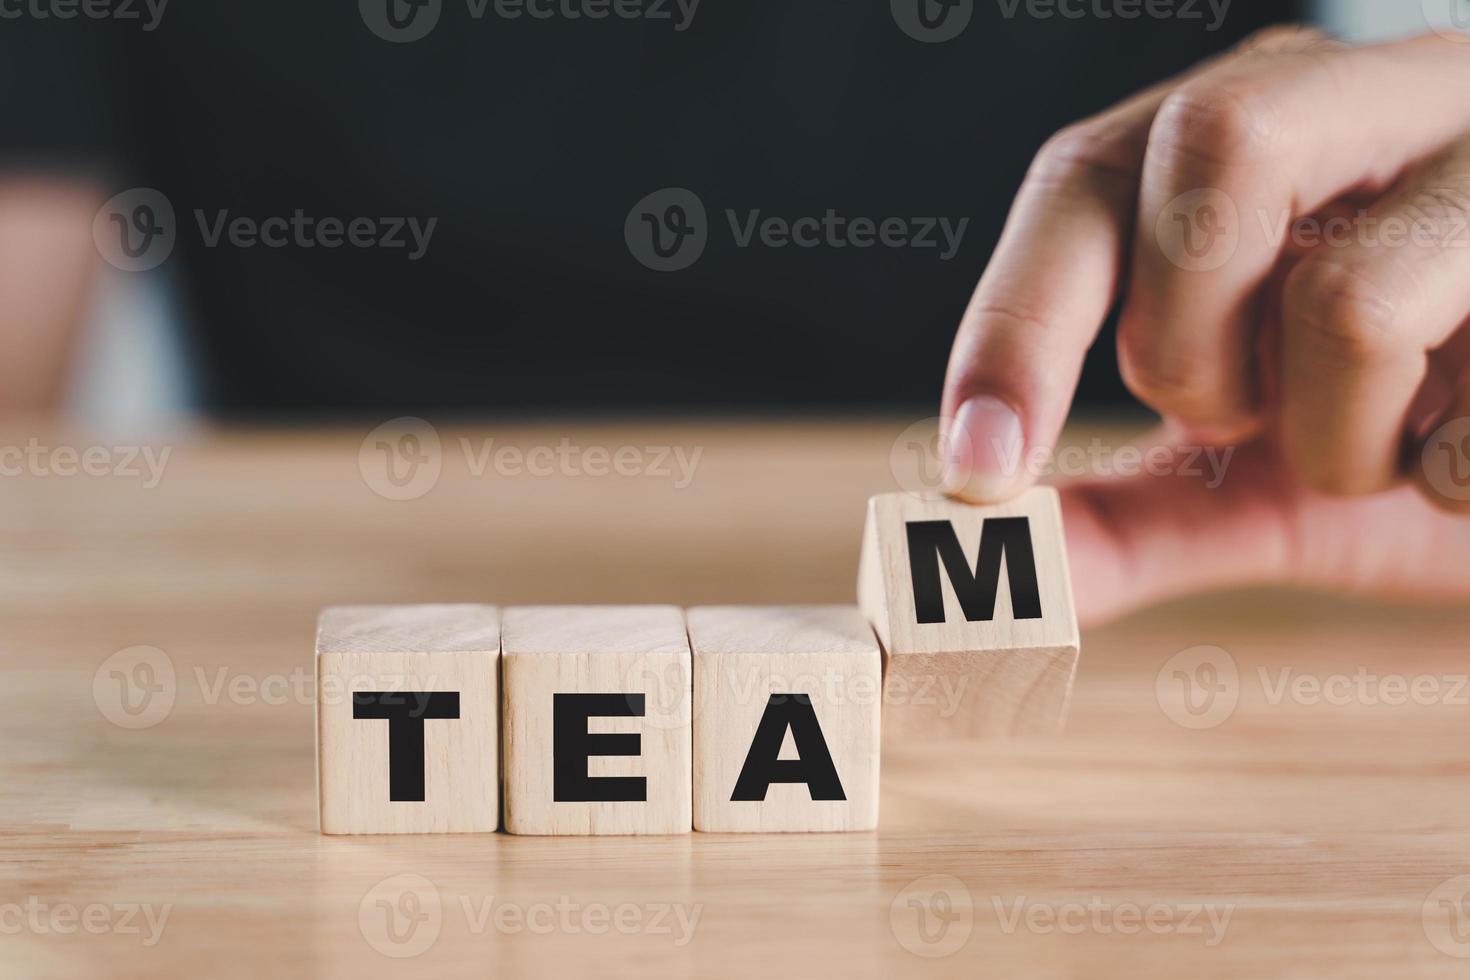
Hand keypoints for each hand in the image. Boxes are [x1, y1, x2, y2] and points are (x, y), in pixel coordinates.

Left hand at [937, 26, 1469, 624]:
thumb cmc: (1413, 435)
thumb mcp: (1249, 479)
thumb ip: (1118, 516)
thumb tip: (976, 570)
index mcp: (1266, 128)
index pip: (1090, 175)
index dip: (1017, 324)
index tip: (978, 470)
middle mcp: (1388, 96)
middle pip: (1215, 147)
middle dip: (1188, 342)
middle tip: (1242, 415)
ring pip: (1349, 294)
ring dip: (1333, 441)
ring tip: (1388, 443)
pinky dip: (1452, 481)